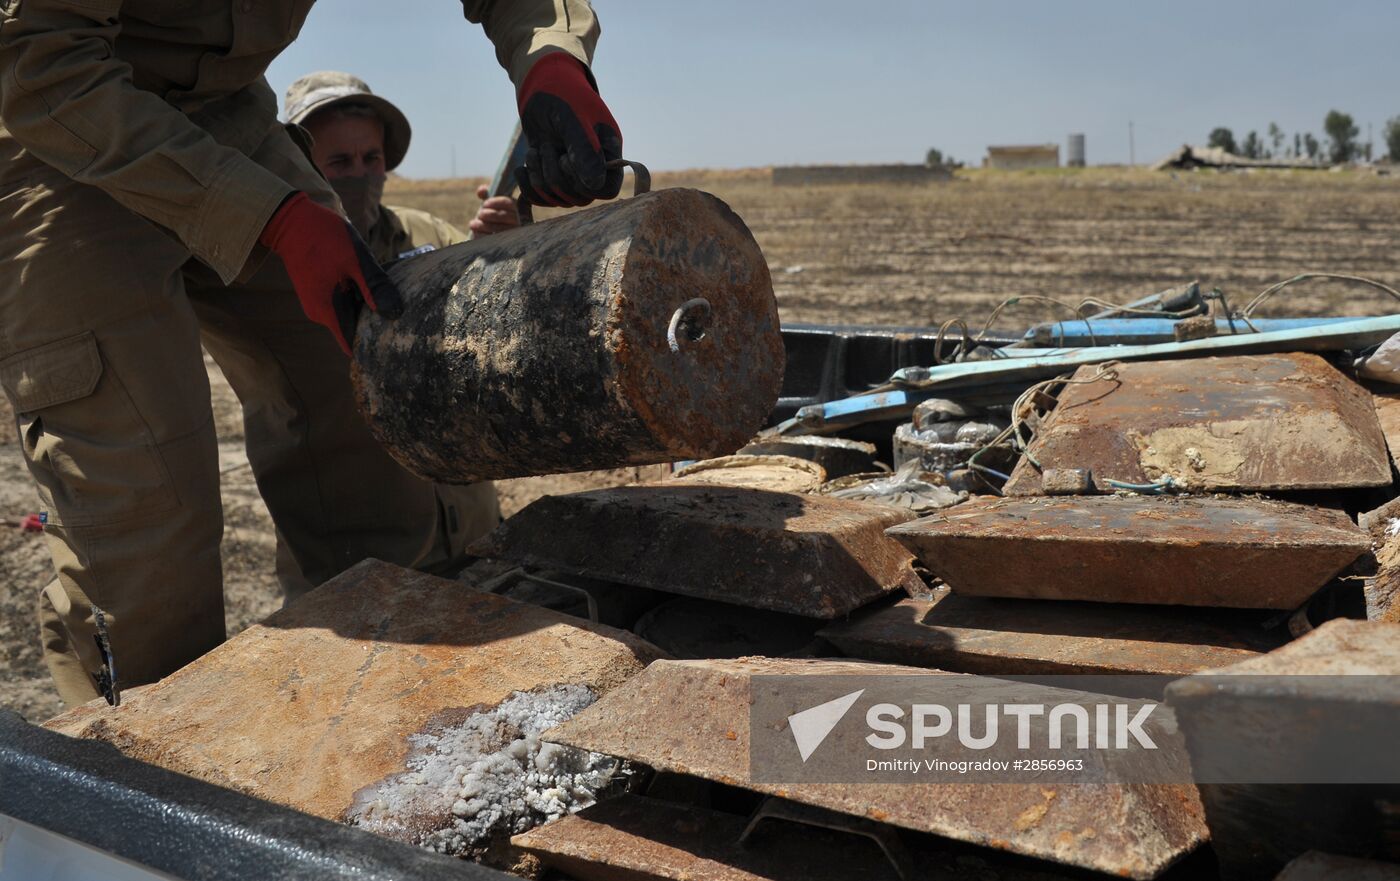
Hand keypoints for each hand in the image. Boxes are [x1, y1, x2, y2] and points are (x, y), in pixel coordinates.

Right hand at [259, 192, 402, 354]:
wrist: (291, 219)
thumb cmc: (324, 237)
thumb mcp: (357, 261)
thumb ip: (375, 288)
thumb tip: (395, 314)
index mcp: (329, 312)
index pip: (352, 346)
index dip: (373, 345)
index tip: (393, 339)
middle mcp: (320, 314)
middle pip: (353, 330)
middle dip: (374, 324)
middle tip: (400, 313)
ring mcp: (318, 303)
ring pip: (349, 315)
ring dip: (366, 307)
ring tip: (386, 294)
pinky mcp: (318, 292)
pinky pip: (342, 303)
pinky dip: (357, 297)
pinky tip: (368, 283)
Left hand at [469, 184, 518, 235]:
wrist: (491, 239)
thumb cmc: (492, 219)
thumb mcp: (491, 206)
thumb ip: (487, 194)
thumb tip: (481, 191)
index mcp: (517, 211)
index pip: (509, 203)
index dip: (495, 202)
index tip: (485, 203)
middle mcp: (517, 224)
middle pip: (503, 216)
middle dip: (488, 214)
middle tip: (480, 214)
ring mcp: (512, 237)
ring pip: (497, 230)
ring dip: (482, 225)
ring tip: (473, 224)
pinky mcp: (503, 247)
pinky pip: (491, 240)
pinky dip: (480, 235)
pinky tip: (475, 232)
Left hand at [515, 52, 622, 206]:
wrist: (542, 85)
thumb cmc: (563, 95)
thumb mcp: (573, 119)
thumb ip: (585, 150)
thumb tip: (595, 185)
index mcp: (607, 152)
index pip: (608, 190)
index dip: (586, 184)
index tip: (567, 159)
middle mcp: (593, 166)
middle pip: (581, 198)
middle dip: (557, 178)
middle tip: (547, 147)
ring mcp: (572, 172)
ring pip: (560, 199)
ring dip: (541, 178)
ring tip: (535, 151)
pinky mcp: (552, 174)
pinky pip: (543, 198)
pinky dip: (529, 187)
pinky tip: (522, 169)